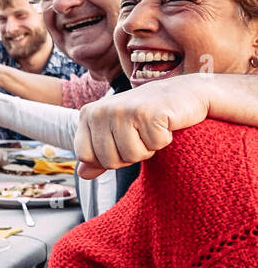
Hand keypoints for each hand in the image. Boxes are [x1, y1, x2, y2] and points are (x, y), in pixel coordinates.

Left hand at [73, 78, 209, 178]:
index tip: (122, 142)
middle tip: (141, 134)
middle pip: (109, 161)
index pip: (85, 156)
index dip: (107, 158)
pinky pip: (155, 146)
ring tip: (152, 128)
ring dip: (148, 148)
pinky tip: (164, 123)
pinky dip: (164, 139)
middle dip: (130, 155)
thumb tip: (83, 174)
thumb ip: (98, 154)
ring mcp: (124, 111)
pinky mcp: (149, 113)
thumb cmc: (147, 115)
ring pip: (132, 156)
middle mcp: (101, 110)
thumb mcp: (117, 132)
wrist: (184, 92)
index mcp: (88, 114)